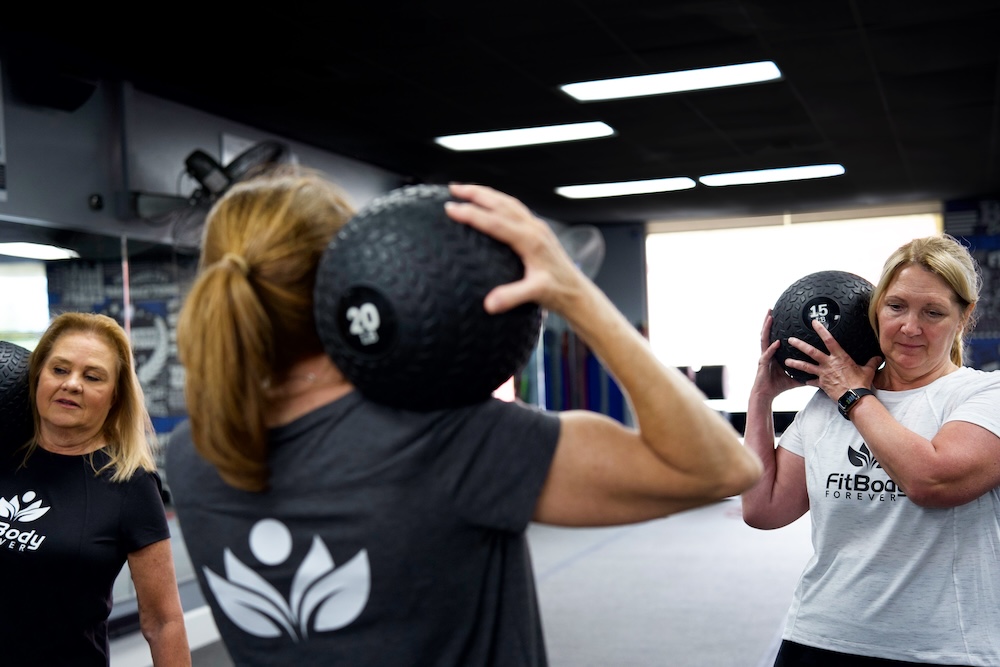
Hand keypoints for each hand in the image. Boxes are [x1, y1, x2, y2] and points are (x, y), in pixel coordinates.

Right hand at [445, 183, 586, 315]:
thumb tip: (489, 304)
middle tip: (453, 189)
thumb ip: (512, 297)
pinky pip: (515, 209)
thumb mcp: (536, 294)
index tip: (450, 208)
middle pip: (501, 203)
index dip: (471, 214)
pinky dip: (498, 201)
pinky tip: (491, 204)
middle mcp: (534, 228)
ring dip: (486, 193)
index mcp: (530, 240)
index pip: (495, 221)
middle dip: (476, 193)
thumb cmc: (558, 292)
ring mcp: (537, 227)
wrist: (578, 292)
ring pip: (508, 202)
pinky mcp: (538, 230)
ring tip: (466, 190)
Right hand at [752, 311, 802, 399]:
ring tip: (770, 317)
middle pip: (767, 333)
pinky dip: (772, 348)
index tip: (779, 315)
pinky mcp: (763, 364)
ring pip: (764, 339)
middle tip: (771, 309)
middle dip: (768, 321)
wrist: (766, 395)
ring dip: (767, 328)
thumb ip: (804, 371)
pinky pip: (768, 354)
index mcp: (774, 353)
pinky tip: (776, 342)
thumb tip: (819, 371)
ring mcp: (764, 357)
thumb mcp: (795, 376)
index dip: (775, 326)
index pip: (774, 336)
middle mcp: (767, 352)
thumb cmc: (778, 385)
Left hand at [785, 318, 880, 399]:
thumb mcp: (868, 370)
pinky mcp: (821, 384)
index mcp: (840, 357)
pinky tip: (803, 380)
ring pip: (806, 366)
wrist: (854, 397)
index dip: (821, 330)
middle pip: (811, 351)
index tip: (813, 323)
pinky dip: (807, 381)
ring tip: (786, 361)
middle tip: (790, 340)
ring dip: (795, 363)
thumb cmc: (861, 383)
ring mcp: (823, 373)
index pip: (829, 339)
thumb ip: (871, 362)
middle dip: (800, 345)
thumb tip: (878, 357)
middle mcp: (829, 363)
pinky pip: (812, 382)